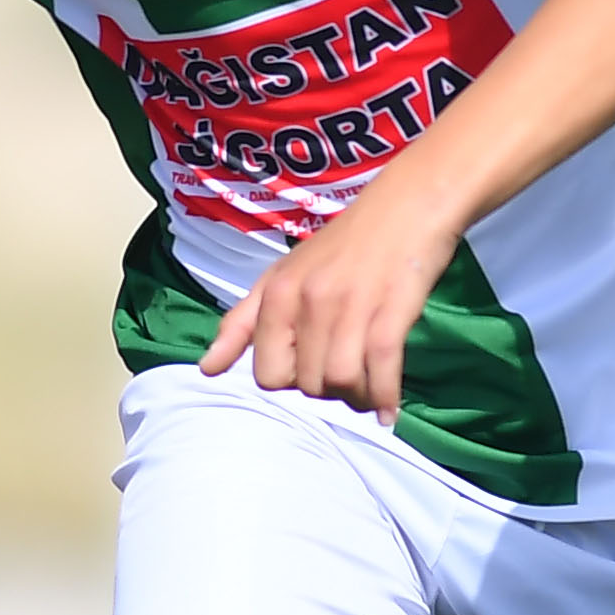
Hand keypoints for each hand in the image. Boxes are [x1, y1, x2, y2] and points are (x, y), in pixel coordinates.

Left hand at [198, 175, 459, 424]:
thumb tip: (206, 369)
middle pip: (308, 385)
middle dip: (327, 392)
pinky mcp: (391, 309)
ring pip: (341, 382)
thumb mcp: (283, 275)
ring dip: (356, 397)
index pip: (268, 374)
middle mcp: (307, 300)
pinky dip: (384, 398)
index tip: (310, 370)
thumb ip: (243, 323)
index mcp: (277, 293)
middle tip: (345, 378)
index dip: (290, 382)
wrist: (409, 203)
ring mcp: (350, 305)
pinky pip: (381, 370)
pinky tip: (387, 412)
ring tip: (366, 391)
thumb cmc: (344, 243)